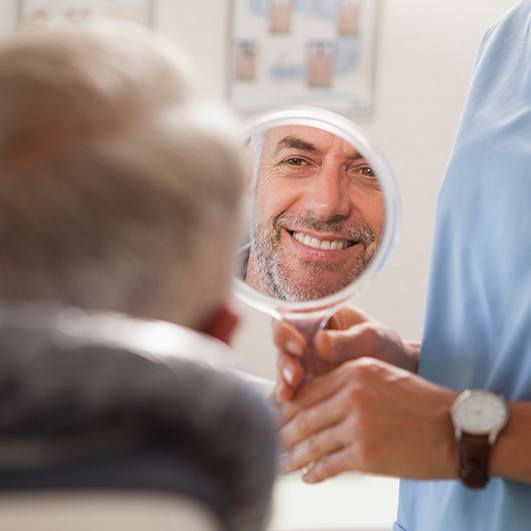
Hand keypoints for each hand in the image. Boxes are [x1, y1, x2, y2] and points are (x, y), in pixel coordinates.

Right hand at [273, 306, 419, 402]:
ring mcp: (305, 363)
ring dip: (283, 382)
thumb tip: (320, 343)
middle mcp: (306, 339)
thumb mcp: (372, 338)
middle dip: (285, 361)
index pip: (291, 318)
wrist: (400, 376)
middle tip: (295, 376)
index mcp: (318, 317)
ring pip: (283, 370)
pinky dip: (289, 399)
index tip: (299, 346)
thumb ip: (347, 340)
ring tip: (289, 395)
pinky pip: (292, 391)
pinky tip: (290, 407)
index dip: (287, 331)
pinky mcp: (308, 386)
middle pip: (282, 346)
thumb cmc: (386, 347)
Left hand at [278, 357, 456, 482]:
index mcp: (355, 371)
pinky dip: (314, 472)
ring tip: (280, 463)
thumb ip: (348, 385)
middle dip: (282, 433)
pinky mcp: (366, 454)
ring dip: (293, 456)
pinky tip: (307, 477)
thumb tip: (314, 404)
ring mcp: (358, 425)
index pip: (308, 390)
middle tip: (270, 442)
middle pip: (303, 416)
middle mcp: (352, 394)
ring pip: (312, 442)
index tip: (275, 417)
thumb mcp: (382, 378)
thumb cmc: (420, 402)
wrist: (457, 428)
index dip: (287, 407)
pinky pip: (329, 464)